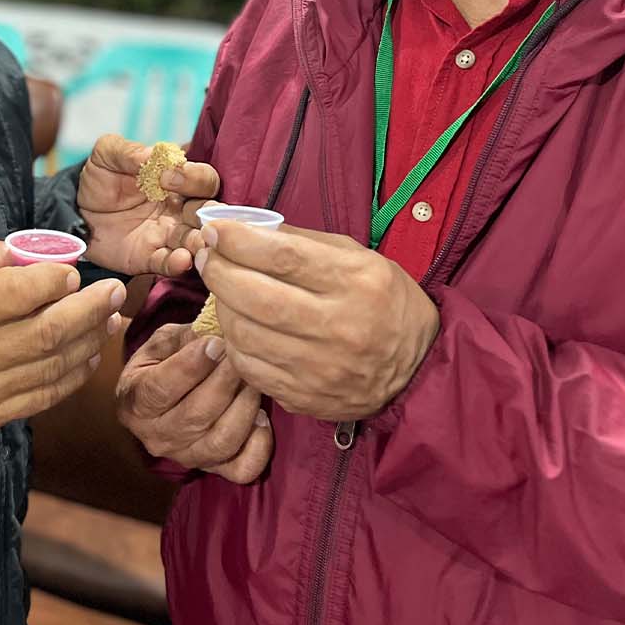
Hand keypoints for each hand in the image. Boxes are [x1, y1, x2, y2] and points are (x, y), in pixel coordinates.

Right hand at [0, 239, 127, 445]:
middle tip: (113, 290)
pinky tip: (90, 352)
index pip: (12, 295)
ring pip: (51, 366)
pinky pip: (43, 396)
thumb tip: (27, 252)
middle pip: (44, 333)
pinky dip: (74, 374)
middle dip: (88, 309)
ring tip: (110, 317)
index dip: (52, 281)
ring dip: (89, 340)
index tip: (72, 270)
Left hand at [77, 134, 219, 276]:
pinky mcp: (150, 257)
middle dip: (209, 214)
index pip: (202, 178)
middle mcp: (179, 209)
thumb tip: (152, 154)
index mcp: (176, 180)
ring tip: (199, 243)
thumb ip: (128, 151)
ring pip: (194, 239)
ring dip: (200, 241)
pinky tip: (181, 260)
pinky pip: (169, 263)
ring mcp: (167, 235)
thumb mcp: (107, 155)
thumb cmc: (100, 180)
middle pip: (207, 211)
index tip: (167, 177)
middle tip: (199, 215)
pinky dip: (178, 263)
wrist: (77, 212)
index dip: (193, 177)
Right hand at [115, 322, 271, 483]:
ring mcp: (186, 456)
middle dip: (224, 382)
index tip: (216, 343)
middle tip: (241, 357)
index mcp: (135, 402)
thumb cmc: (162, 362)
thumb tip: (216, 336)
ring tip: (254, 381)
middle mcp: (156, 437)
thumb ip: (185, 338)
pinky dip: (259, 446)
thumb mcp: (163, 342)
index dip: (191, 366)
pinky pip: (242, 469)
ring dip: (243, 409)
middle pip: (195, 416)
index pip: (160, 389)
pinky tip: (262, 417)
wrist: (161, 396)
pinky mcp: (213, 468)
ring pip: (220, 442)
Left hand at [195, 222, 439, 421]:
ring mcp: (321, 368)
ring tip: (222, 290)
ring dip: (221, 306)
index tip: (214, 229)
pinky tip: (239, 325)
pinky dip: (234, 343)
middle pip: (256, 296)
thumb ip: (300, 242)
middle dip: (218, 271)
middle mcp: (340, 327)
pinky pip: (249, 369)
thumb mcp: (356, 257)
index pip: (282, 256)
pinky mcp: (306, 397)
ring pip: (245, 334)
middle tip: (207, 257)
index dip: (238, 240)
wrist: (417, 365)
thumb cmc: (382, 299)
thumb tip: (240, 226)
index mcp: (356, 282)